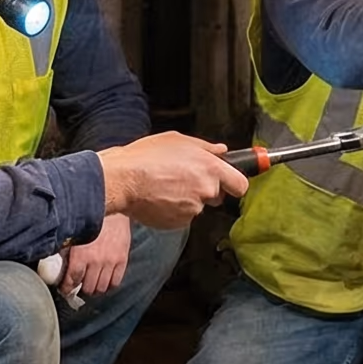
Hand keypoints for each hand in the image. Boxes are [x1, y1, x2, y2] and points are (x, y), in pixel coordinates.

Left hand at [60, 213, 131, 297]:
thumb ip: (66, 248)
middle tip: (78, 286)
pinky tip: (104, 280)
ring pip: (101, 288)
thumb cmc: (93, 219)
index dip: (67, 288)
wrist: (115, 208)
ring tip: (91, 284)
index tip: (64, 289)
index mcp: (81, 254)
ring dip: (95, 288)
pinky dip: (108, 285)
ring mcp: (111, 262)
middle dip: (81, 289)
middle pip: (88, 287)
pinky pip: (115, 282)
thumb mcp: (76, 233)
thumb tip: (55, 261)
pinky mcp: (122, 260)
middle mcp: (97, 261)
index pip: (72, 279)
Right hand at [99, 133, 248, 229]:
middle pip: (216, 195)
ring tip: (165, 186)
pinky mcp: (178, 223)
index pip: (240, 185)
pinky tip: (159, 197)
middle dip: (205, 189)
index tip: (230, 183)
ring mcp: (193, 209)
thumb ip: (205, 147)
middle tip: (184, 179)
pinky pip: (182, 216)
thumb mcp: (177, 140)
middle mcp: (206, 190)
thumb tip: (221, 150)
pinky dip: (174, 209)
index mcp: (211, 168)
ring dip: (186, 199)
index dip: (234, 184)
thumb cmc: (145, 157)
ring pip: (197, 206)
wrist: (122, 180)